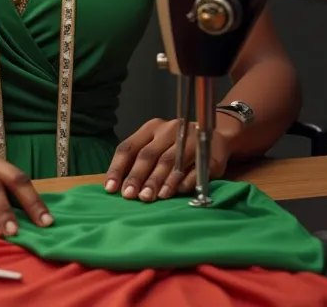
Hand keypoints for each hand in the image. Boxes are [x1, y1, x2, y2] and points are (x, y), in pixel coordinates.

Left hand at [104, 116, 237, 202]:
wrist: (216, 138)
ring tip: (149, 197)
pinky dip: (182, 181)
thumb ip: (139, 162)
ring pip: (169, 160)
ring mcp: (188, 139)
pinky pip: (192, 168)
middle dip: (137, 176)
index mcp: (151, 128)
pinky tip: (175, 193)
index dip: (118, 168)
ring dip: (158, 180)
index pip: (129, 147)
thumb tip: (117, 187)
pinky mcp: (206, 152)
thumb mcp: (156, 147)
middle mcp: (168, 130)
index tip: (111, 189)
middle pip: (148, 154)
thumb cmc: (177, 146)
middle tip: (130, 196)